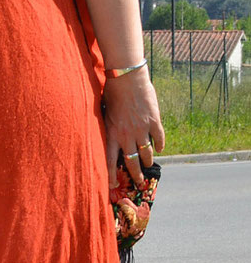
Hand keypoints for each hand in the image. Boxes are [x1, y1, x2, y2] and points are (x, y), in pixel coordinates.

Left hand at [102, 71, 164, 189]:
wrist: (127, 77)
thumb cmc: (111, 92)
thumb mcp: (103, 112)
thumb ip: (107, 127)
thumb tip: (108, 139)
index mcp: (111, 133)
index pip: (109, 161)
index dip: (111, 176)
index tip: (113, 186)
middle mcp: (126, 135)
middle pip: (132, 162)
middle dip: (136, 175)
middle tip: (138, 183)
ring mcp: (141, 129)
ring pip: (146, 154)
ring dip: (147, 161)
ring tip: (148, 165)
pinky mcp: (154, 121)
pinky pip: (159, 139)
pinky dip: (159, 145)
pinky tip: (159, 148)